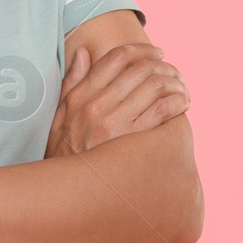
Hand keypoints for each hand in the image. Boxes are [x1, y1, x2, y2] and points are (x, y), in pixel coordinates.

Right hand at [45, 42, 189, 158]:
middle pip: (141, 68)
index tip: (157, 53)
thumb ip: (72, 82)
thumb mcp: (59, 115)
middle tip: (174, 72)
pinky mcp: (132, 142)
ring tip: (181, 88)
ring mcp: (115, 123)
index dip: (142, 49)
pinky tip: (183, 104)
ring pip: (156, 85)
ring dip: (175, 82)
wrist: (65, 193)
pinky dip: (178, 101)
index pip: (118, 57)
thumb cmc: (64, 154)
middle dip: (164, 65)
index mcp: (81, 95)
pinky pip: (163, 110)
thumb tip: (83, 53)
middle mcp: (97, 105)